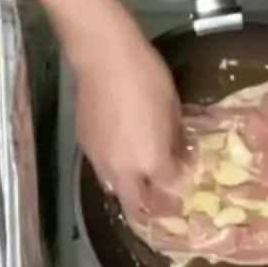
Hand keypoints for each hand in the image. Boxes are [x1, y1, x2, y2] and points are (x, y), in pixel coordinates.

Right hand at [73, 24, 181, 214]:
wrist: (104, 58)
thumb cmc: (147, 77)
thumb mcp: (173, 107)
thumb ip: (174, 138)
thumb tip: (177, 152)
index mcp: (152, 161)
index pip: (168, 185)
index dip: (178, 182)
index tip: (183, 174)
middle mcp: (124, 169)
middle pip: (135, 204)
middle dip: (149, 208)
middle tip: (160, 203)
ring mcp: (99, 160)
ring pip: (114, 189)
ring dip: (128, 190)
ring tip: (138, 180)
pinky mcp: (83, 146)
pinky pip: (100, 167)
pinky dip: (113, 168)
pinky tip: (119, 153)